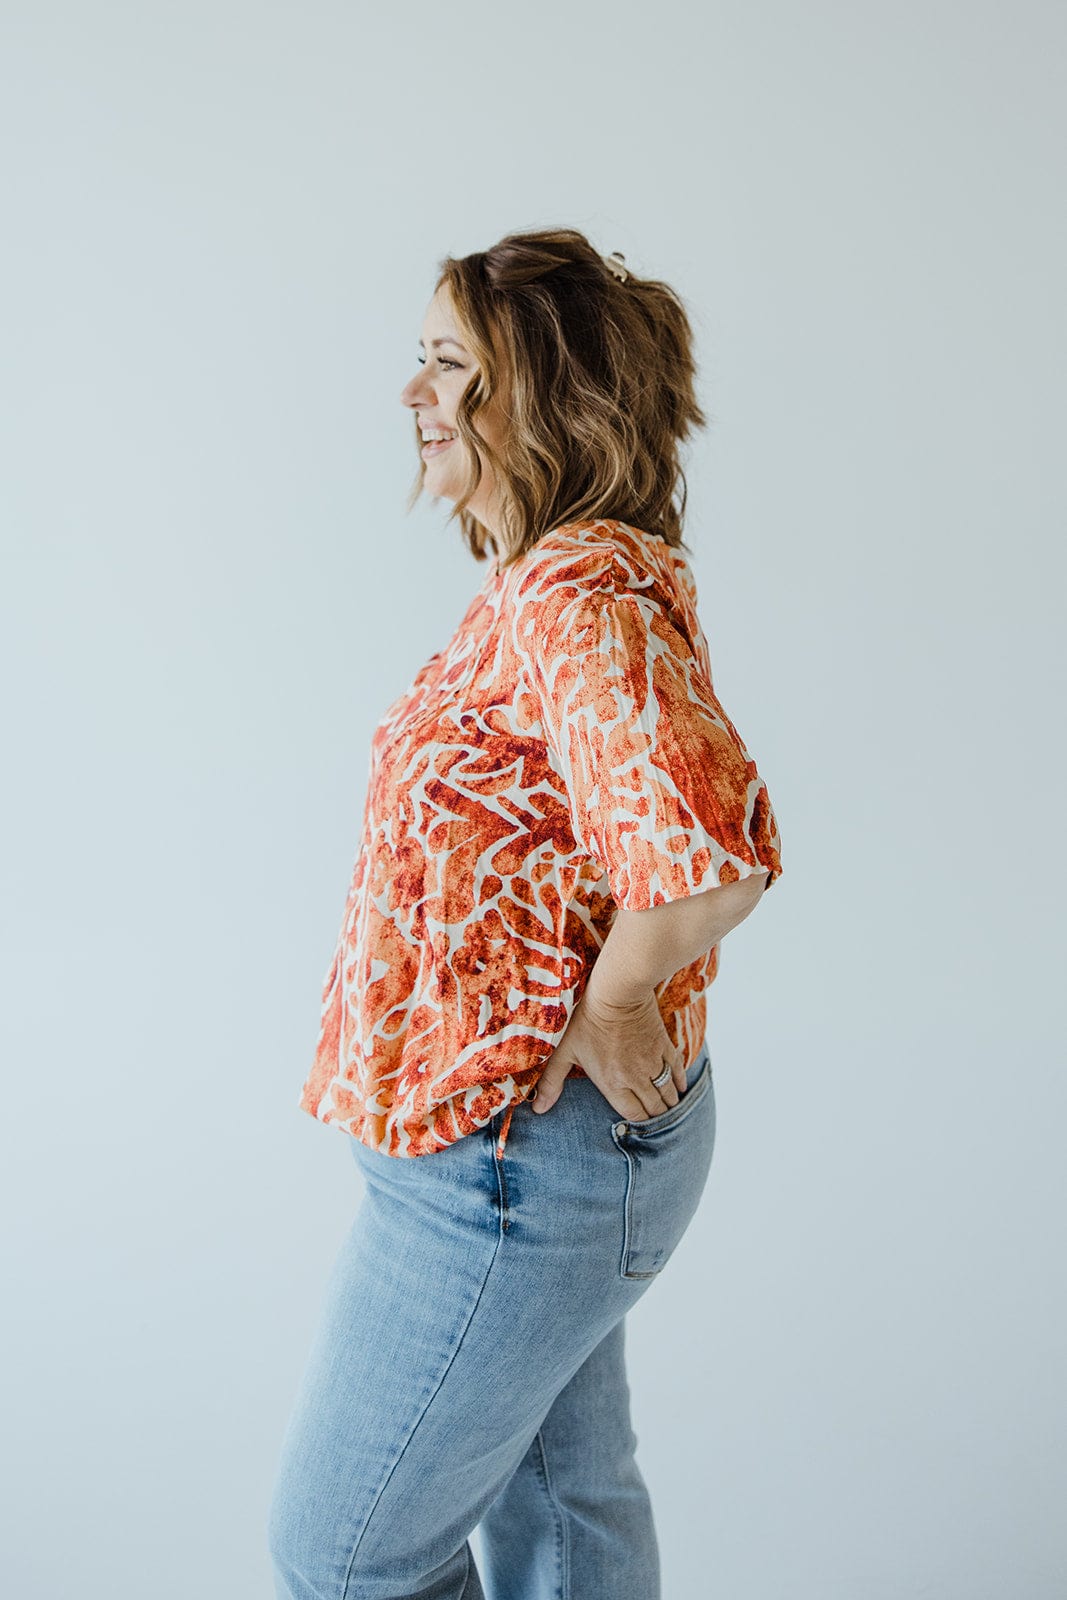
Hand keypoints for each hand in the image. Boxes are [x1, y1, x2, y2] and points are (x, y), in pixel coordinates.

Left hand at [531, 984, 686, 1120]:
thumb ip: (552, 1083)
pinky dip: (680, 1082)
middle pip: (655, 1107)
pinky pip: (678, 1070)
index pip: (634, 1115)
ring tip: (666, 1106)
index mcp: (613, 1083)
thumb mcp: (564, 1052)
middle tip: (652, 1115)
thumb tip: (537, 1109)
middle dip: (654, 1115)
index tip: (636, 1120)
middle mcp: (637, 1078)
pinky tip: (680, 1088)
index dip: (637, 1121)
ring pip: (668, 1092)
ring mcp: (654, 1062)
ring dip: (668, 1102)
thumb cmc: (586, 1020)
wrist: (616, 991)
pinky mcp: (665, 1045)